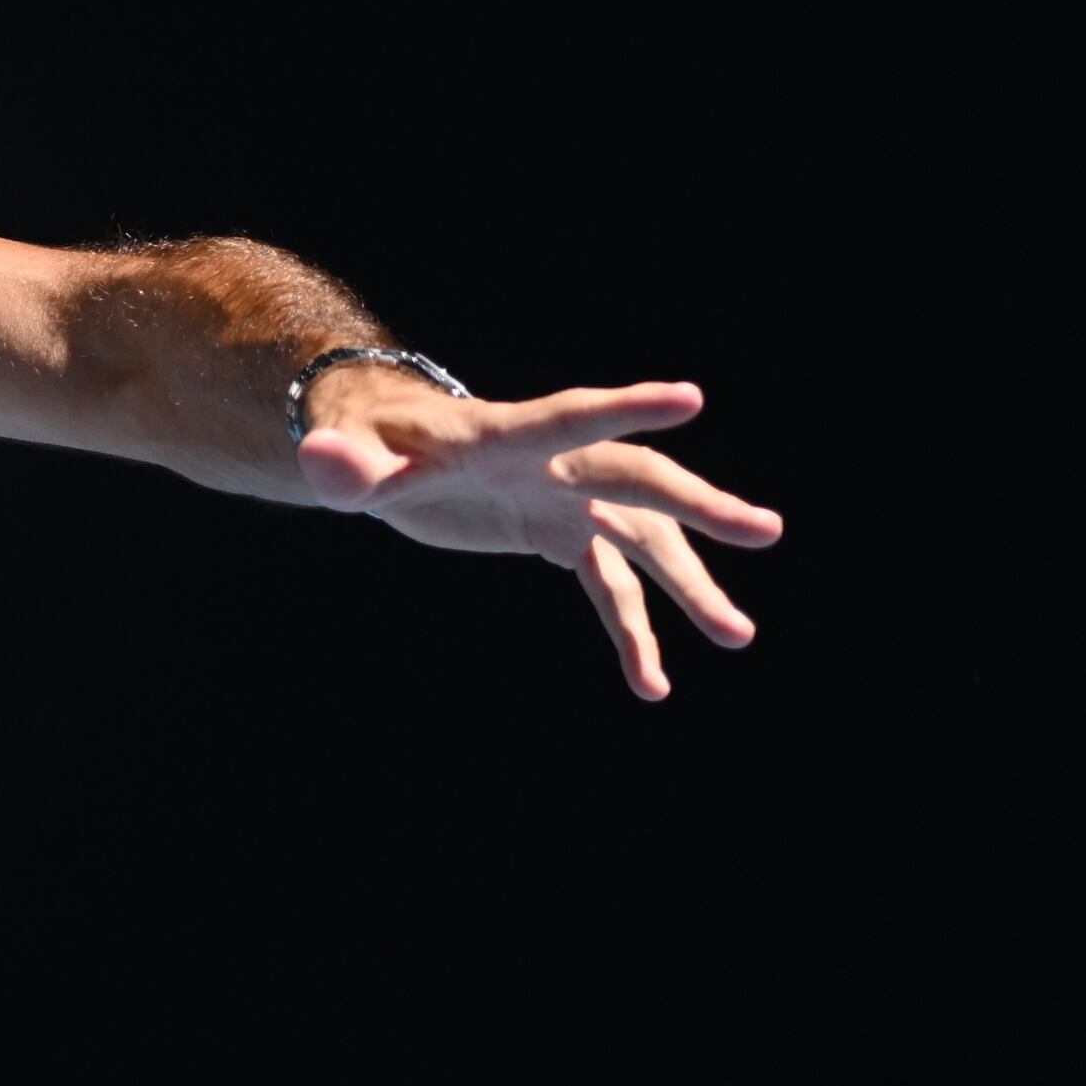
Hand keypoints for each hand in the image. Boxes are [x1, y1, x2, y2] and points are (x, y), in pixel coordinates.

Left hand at [294, 372, 785, 700]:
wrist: (384, 450)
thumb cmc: (364, 444)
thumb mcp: (346, 460)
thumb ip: (343, 467)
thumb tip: (319, 466)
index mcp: (505, 436)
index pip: (570, 418)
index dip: (626, 410)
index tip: (692, 398)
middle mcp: (553, 465)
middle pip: (635, 482)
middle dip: (699, 507)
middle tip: (766, 531)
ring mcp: (565, 500)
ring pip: (642, 542)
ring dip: (689, 588)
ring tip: (739, 637)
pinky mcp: (561, 535)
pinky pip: (610, 587)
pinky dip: (632, 632)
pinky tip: (652, 686)